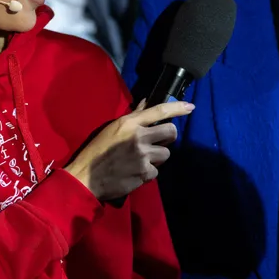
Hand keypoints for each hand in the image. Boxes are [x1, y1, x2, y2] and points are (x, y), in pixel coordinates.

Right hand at [64, 100, 192, 200]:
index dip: (177, 108)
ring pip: (165, 154)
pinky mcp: (144, 173)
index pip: (159, 111)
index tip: (191, 107)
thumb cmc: (97, 150)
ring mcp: (143, 156)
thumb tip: (146, 102)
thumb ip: (133, 116)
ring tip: (141, 160)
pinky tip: (135, 172)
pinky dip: (148, 173)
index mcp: (129, 123)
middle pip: (170, 132)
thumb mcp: (113, 128)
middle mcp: (139, 137)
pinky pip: (156, 171)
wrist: (87, 176)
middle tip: (159, 142)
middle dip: (168, 137)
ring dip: (157, 158)